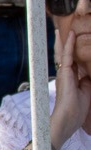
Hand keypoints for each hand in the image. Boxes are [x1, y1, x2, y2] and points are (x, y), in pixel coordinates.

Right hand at [51, 19, 90, 149]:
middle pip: (64, 55)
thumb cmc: (75, 111)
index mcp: (71, 80)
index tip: (72, 41)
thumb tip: (87, 72)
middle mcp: (65, 75)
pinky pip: (67, 55)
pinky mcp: (64, 73)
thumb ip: (86, 81)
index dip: (72, 51)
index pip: (72, 62)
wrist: (67, 120)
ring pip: (63, 53)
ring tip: (63, 29)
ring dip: (64, 40)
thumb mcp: (86, 93)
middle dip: (63, 44)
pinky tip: (70, 34)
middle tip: (62, 31)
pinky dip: (69, 44)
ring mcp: (63, 73)